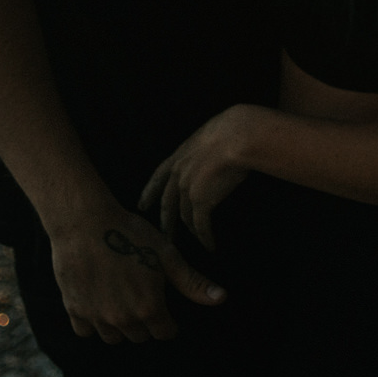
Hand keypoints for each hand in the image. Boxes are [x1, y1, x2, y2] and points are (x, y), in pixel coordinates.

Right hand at [48, 205, 225, 343]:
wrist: (85, 222)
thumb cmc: (129, 234)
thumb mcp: (166, 255)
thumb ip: (192, 282)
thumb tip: (221, 298)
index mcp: (149, 308)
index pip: (164, 333)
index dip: (166, 320)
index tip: (161, 305)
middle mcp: (123, 320)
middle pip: (140, 336)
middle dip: (143, 321)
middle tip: (139, 294)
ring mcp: (97, 317)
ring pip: (113, 337)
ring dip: (118, 324)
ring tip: (118, 297)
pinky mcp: (74, 310)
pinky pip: (86, 330)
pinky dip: (91, 321)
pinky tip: (96, 299)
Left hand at [139, 105, 258, 251]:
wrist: (235, 137)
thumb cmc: (230, 130)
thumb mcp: (209, 138)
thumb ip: (205, 151)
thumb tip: (215, 156)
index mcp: (179, 156)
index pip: (158, 177)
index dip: (150, 192)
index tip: (142, 205)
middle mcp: (179, 174)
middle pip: (167, 203)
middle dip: (165, 220)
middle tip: (163, 234)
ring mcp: (188, 190)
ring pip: (185, 216)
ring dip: (190, 231)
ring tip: (194, 241)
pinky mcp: (201, 203)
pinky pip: (201, 225)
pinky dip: (205, 237)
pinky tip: (210, 246)